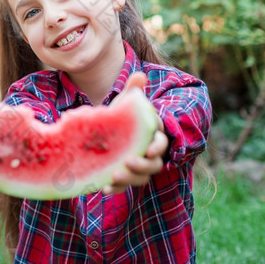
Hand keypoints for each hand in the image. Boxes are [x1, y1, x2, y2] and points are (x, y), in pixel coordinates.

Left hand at [103, 72, 166, 193]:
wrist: (108, 134)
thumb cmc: (122, 117)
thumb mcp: (125, 104)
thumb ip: (133, 92)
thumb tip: (139, 74)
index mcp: (152, 136)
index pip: (161, 142)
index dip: (157, 146)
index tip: (149, 149)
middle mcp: (149, 155)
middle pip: (153, 164)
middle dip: (143, 165)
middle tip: (129, 162)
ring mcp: (138, 169)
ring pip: (140, 178)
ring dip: (129, 179)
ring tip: (114, 177)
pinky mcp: (125, 178)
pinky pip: (123, 187)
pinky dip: (115, 189)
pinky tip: (103, 189)